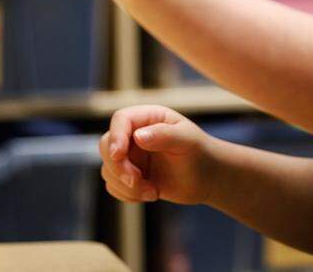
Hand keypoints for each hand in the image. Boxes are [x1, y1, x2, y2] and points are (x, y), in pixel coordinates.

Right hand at [99, 106, 215, 205]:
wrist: (206, 177)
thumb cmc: (199, 153)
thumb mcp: (187, 140)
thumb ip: (164, 135)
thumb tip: (138, 136)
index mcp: (148, 118)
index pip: (121, 119)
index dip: (116, 136)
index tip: (118, 155)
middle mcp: (134, 134)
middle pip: (107, 145)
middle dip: (118, 167)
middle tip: (137, 181)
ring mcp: (130, 156)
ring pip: (108, 169)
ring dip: (127, 186)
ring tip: (154, 192)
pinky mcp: (128, 175)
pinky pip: (113, 186)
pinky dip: (128, 195)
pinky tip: (152, 194)